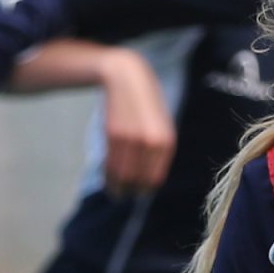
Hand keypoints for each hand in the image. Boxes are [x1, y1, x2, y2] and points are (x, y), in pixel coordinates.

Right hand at [97, 50, 173, 197]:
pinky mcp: (113, 135)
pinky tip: (107, 176)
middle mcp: (151, 143)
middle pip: (137, 181)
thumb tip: (147, 180)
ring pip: (122, 176)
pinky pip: (110, 164)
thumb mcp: (160, 126)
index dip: (144, 190)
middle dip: (129, 192)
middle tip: (122, 195)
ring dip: (116, 187)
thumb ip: (157, 151)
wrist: (127, 77)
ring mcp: (131, 139)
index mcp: (166, 142)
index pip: (155, 180)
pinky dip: (107, 175)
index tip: (137, 192)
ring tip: (114, 191)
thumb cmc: (145, 104)